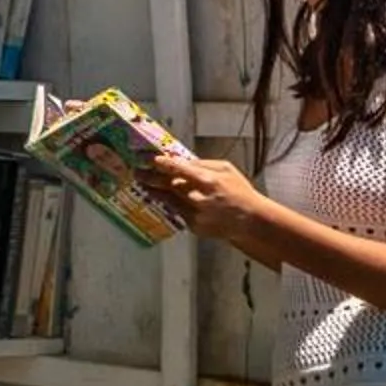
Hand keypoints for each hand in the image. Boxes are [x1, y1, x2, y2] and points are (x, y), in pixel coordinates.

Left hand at [143, 151, 263, 245]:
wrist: (249, 221)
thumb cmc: (238, 191)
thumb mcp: (226, 169)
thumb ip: (202, 164)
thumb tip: (180, 160)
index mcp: (209, 181)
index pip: (181, 170)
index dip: (164, 164)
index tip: (151, 160)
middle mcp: (200, 198)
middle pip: (170, 186)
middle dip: (151, 178)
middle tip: (137, 172)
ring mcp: (196, 214)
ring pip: (169, 200)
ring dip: (154, 191)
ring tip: (142, 183)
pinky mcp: (193, 226)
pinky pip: (177, 211)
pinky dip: (170, 203)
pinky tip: (160, 196)